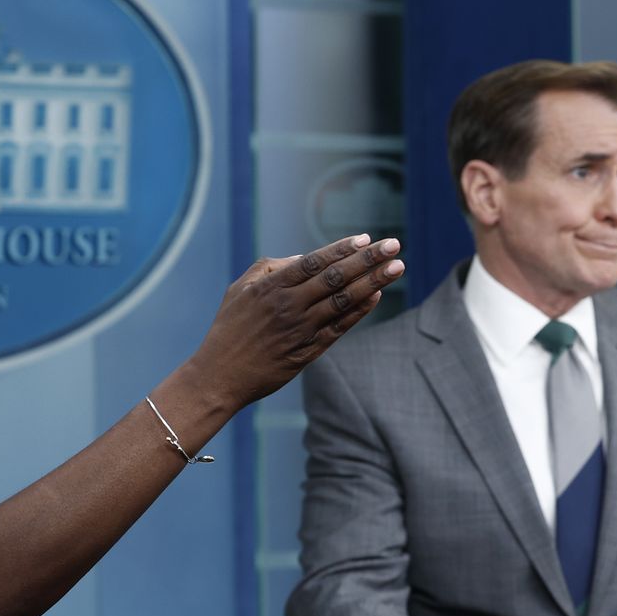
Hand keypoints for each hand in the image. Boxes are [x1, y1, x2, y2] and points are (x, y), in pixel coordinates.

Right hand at [186, 234, 404, 406]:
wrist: (219, 377)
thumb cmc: (228, 329)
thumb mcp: (239, 290)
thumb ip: (270, 268)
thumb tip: (304, 256)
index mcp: (271, 287)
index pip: (315, 261)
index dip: (343, 249)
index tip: (366, 238)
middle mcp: (288, 306)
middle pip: (336, 277)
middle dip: (368, 259)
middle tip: (393, 245)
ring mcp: (300, 330)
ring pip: (343, 300)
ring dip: (373, 282)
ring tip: (396, 267)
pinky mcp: (307, 352)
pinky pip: (339, 327)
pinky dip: (359, 311)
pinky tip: (376, 295)